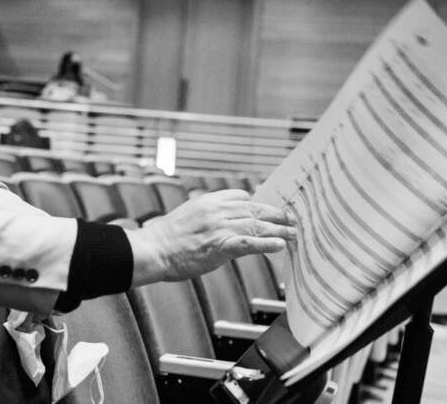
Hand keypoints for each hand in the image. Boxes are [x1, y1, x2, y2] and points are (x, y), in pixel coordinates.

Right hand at [125, 189, 295, 285]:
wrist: (153, 250)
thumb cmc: (164, 239)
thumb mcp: (186, 216)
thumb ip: (204, 215)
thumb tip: (213, 221)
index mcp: (208, 201)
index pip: (240, 197)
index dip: (257, 205)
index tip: (268, 211)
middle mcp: (217, 210)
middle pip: (254, 210)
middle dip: (276, 215)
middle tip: (292, 220)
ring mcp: (219, 227)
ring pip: (257, 225)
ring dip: (280, 230)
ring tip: (294, 234)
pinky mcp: (220, 245)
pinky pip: (249, 243)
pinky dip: (266, 244)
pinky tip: (280, 245)